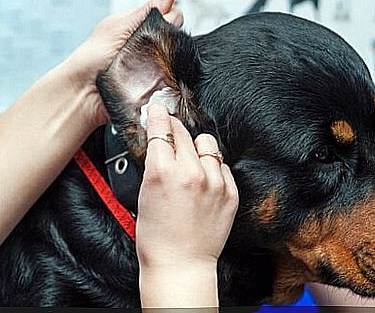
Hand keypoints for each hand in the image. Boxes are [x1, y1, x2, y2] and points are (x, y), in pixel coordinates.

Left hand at [58, 0, 183, 127]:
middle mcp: (150, 45)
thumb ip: (150, 9)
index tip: (163, 22)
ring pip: (179, 58)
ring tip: (151, 63)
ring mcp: (155, 66)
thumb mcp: (121, 25)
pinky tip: (159, 77)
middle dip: (172, 38)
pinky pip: (174, 80)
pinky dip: (172, 78)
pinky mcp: (157, 86)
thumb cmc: (92, 58)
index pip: (172, 15)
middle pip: (178, 36)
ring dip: (172, 59)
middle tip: (151, 45)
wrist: (83, 92)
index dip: (171, 18)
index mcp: (141, 26)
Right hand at [136, 104, 238, 306]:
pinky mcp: (230, 193)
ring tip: (190, 161)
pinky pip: (221, 165)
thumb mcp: (144, 194)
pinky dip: (212, 167)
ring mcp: (214, 182)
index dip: (158, 115)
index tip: (158, 109)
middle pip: (183, 133)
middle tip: (170, 130)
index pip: (161, 129)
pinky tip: (204, 180)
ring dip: (196, 147)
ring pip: (207, 144)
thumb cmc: (156, 237)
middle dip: (174, 128)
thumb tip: (159, 142)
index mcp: (162, 172)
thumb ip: (155, 164)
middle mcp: (191, 173)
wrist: (181, 264)